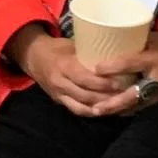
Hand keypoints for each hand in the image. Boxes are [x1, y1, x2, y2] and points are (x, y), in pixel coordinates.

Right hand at [11, 27, 135, 118]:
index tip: (120, 83)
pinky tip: (103, 111)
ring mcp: (58, 94)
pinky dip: (90, 112)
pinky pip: (76, 110)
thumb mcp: (72, 45)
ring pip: (81, 106)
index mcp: (64, 65)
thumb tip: (115, 51)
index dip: (102, 83)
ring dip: (100, 107)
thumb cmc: (57, 48)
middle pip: (85, 95)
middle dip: (105, 97)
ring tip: (117, 106)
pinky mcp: (58, 101)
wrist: (33, 56)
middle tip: (124, 96)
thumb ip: (89, 52)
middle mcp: (60, 82)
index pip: (85, 78)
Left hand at [86, 25, 157, 116]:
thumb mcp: (155, 37)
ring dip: (119, 110)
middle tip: (95, 109)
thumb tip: (109, 42)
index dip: (113, 67)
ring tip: (100, 114)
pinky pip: (146, 106)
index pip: (132, 63)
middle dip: (114, 104)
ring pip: (138, 105)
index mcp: (156, 57)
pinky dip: (131, 109)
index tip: (95, 69)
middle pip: (134, 94)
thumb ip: (135, 43)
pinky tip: (117, 113)